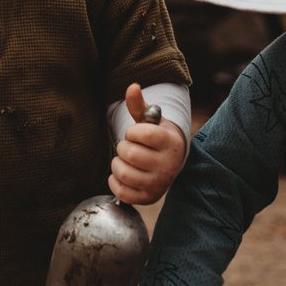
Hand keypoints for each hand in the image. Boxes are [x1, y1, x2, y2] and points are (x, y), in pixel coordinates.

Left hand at [110, 83, 186, 205]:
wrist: (170, 163)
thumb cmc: (156, 138)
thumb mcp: (151, 121)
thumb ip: (139, 105)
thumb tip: (132, 86)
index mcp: (171, 143)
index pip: (141, 134)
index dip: (132, 132)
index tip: (137, 134)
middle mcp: (168, 165)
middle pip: (129, 154)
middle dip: (123, 147)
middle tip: (130, 148)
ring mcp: (159, 184)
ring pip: (123, 173)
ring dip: (117, 164)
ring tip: (125, 160)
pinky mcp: (148, 198)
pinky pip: (121, 192)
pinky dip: (115, 182)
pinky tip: (123, 175)